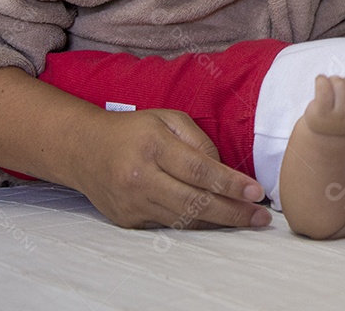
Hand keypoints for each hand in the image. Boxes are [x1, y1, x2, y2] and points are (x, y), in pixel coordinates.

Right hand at [74, 108, 271, 229]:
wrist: (83, 149)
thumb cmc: (134, 130)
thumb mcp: (167, 118)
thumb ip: (198, 140)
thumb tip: (223, 168)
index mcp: (153, 146)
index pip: (199, 170)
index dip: (230, 183)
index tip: (257, 191)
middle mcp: (140, 177)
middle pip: (194, 201)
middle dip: (233, 211)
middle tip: (261, 216)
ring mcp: (132, 203)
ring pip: (184, 219)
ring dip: (220, 222)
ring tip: (248, 220)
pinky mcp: (127, 220)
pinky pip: (169, 225)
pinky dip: (196, 223)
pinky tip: (218, 219)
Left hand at [303, 73, 344, 136]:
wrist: (324, 138)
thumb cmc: (342, 119)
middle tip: (344, 84)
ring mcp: (339, 114)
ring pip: (341, 83)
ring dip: (334, 79)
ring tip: (331, 87)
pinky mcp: (322, 111)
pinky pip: (324, 86)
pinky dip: (321, 80)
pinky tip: (321, 83)